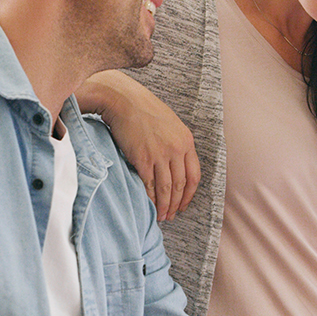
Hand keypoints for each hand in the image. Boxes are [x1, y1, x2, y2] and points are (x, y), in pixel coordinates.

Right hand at [79, 71, 199, 220]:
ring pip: (166, 188)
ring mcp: (160, 154)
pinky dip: (150, 198)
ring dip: (164, 205)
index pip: (194, 176)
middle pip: (181, 185)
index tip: (183, 204)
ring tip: (161, 216)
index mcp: (186, 141)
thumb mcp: (170, 123)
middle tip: (172, 215)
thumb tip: (175, 164)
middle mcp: (176, 149)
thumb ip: (176, 143)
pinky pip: (150, 184)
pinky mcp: (143, 158)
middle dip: (177, 204)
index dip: (189, 194)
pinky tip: (149, 205)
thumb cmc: (143, 109)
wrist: (122, 100)